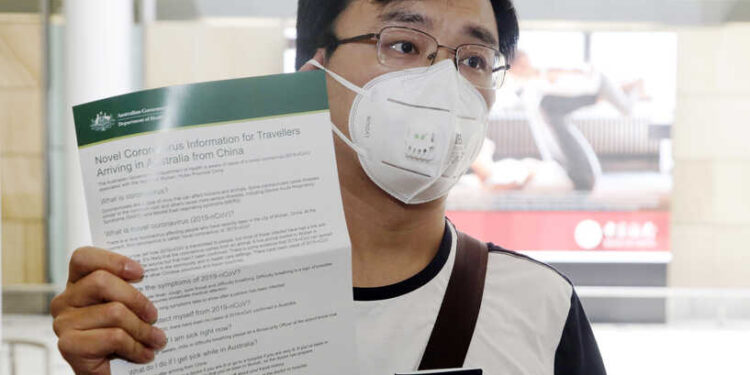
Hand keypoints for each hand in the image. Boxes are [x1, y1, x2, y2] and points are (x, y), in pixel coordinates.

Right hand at [51, 247, 166, 374]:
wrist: (111, 373)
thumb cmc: (123, 335)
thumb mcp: (127, 307)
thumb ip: (131, 289)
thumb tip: (162, 277)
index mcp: (77, 284)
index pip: (83, 257)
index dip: (112, 260)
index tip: (141, 273)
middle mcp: (64, 301)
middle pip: (101, 282)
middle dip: (136, 299)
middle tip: (155, 315)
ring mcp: (63, 323)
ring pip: (113, 312)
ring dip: (142, 329)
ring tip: (157, 340)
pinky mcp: (68, 346)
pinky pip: (112, 337)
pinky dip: (135, 347)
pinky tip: (145, 354)